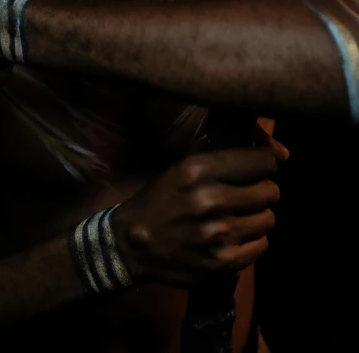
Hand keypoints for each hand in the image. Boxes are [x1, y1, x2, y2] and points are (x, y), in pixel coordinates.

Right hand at [113, 132, 287, 287]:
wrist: (133, 245)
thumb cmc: (161, 199)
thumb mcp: (183, 166)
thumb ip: (225, 155)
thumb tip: (279, 151)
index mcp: (199, 170)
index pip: (262, 162)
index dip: (266, 163)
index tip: (260, 168)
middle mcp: (211, 200)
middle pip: (270, 191)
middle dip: (262, 190)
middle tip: (247, 194)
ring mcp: (219, 234)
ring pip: (268, 219)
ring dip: (256, 216)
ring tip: (238, 216)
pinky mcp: (223, 262)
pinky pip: (261, 246)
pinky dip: (252, 241)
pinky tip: (234, 236)